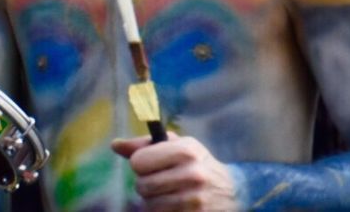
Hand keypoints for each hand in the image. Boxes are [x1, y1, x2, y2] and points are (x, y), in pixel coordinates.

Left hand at [112, 132, 239, 210]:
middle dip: (146, 185)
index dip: (140, 164)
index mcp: (186, 150)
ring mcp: (196, 200)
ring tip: (169, 194)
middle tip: (160, 182)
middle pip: (142, 185)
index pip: (138, 161)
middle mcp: (193, 174)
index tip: (150, 165)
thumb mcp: (177, 146)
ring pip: (150, 205)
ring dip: (153, 202)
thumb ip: (144, 145)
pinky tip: (175, 206)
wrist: (234, 191)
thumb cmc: (197, 164)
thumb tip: (115, 145)